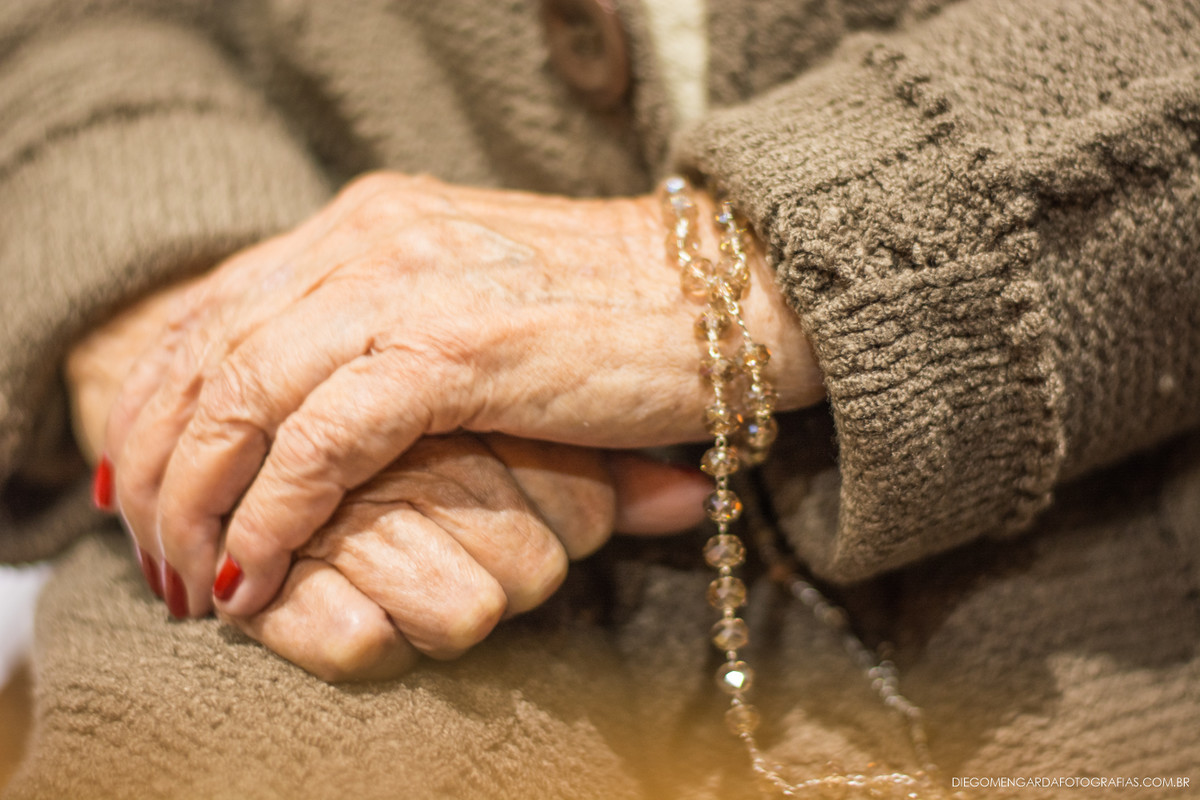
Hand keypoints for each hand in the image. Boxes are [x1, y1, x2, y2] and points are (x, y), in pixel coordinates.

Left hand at [67, 282, 709, 679]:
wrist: (734, 291)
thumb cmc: (611, 317)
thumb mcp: (472, 311)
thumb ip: (384, 338)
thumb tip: (307, 428)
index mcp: (367, 223)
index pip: (212, 307)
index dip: (156, 404)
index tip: (143, 491)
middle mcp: (370, 237)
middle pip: (203, 351)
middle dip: (155, 466)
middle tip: (154, 557)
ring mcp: (411, 284)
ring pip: (242, 395)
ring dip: (199, 501)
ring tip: (194, 581)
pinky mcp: (458, 348)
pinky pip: (323, 438)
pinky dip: (275, 512)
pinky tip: (260, 569)